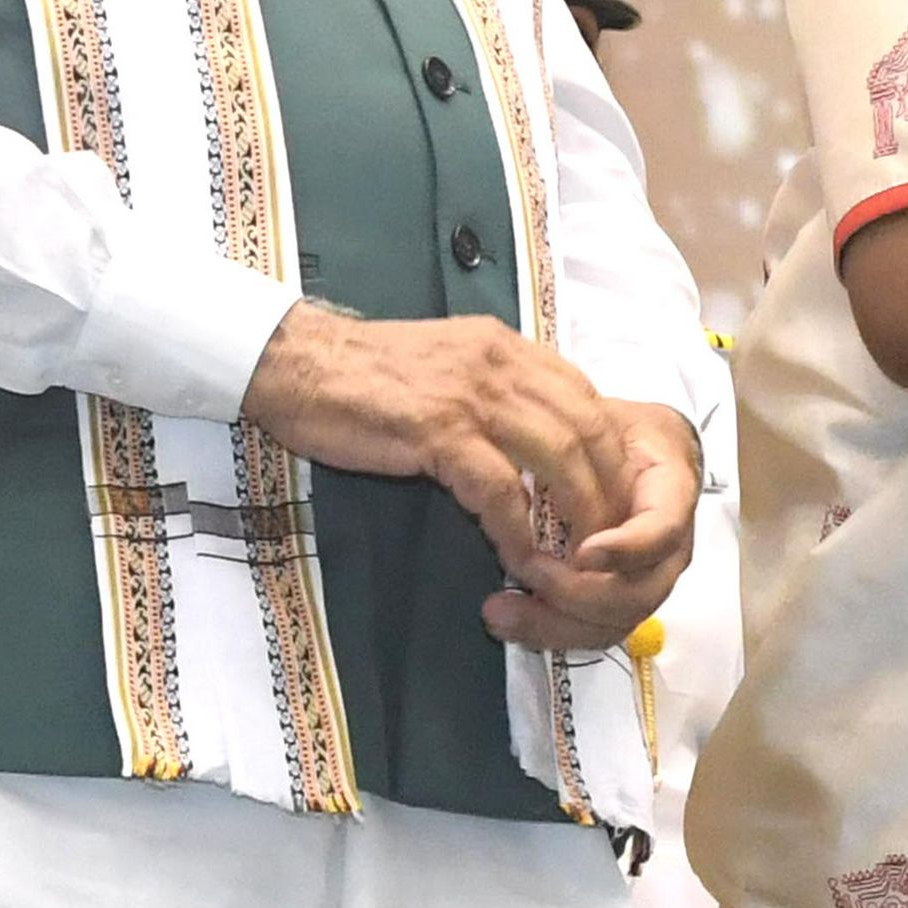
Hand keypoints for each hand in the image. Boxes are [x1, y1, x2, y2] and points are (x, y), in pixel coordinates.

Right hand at [240, 307, 686, 645]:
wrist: (291, 360)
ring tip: (582, 558)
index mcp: (510, 349)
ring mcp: (473, 395)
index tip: (617, 497)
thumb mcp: (449, 365)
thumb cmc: (363, 375)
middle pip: (591, 429)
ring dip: (579, 513)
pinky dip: (518, 527)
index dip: (612, 453)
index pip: (590, 399)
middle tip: (616, 539)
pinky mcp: (437, 429)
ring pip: (560, 457)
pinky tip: (521, 557)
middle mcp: (504, 364)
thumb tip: (534, 435)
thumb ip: (496, 391)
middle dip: (612, 489)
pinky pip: (499, 487)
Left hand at [496, 400, 699, 650]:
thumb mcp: (607, 420)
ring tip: (499, 609)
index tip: (584, 552)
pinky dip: (548, 630)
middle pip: (637, 594)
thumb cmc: (618, 432)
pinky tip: (508, 616)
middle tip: (524, 570)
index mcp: (671, 495)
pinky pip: (591, 630)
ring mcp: (644, 580)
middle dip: (576, 593)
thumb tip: (527, 471)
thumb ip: (581, 445)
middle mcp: (667, 549)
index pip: (663, 531)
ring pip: (613, 623)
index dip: (628, 549)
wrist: (636, 449)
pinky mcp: (618, 599)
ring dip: (554, 623)